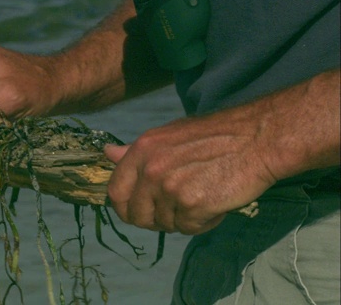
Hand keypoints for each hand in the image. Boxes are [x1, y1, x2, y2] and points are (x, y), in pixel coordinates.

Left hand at [104, 115, 276, 234]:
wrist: (257, 139)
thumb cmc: (214, 136)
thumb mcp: (167, 136)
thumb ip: (135, 152)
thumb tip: (107, 153)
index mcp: (141, 151)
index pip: (115, 192)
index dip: (125, 208)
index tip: (139, 211)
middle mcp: (150, 170)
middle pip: (136, 215)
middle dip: (154, 220)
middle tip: (177, 210)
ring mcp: (170, 188)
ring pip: (165, 223)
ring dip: (184, 218)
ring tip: (204, 195)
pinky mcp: (192, 204)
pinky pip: (189, 228)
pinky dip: (203, 223)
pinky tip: (216, 203)